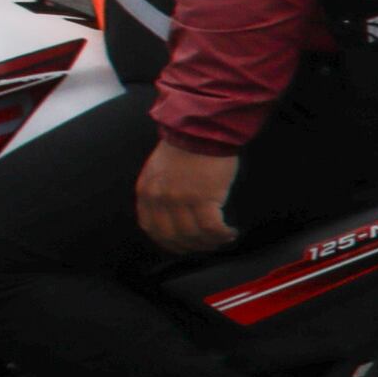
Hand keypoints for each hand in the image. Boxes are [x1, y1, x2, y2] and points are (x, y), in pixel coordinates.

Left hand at [133, 138, 240, 254]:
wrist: (201, 129)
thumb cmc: (185, 145)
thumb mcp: (159, 169)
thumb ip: (160, 191)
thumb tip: (173, 213)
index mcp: (147, 191)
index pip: (152, 228)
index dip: (169, 242)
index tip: (184, 245)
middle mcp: (160, 199)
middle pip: (173, 237)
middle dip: (192, 246)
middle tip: (207, 246)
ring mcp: (180, 200)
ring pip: (193, 235)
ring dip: (210, 242)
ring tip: (223, 239)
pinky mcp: (203, 198)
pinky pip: (212, 228)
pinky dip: (222, 235)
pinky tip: (230, 232)